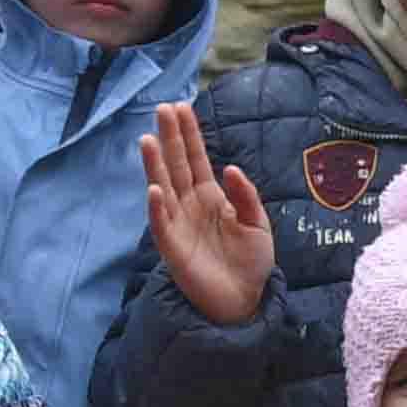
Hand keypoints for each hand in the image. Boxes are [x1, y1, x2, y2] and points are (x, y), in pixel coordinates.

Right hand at [140, 103, 273, 324]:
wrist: (244, 299)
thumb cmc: (250, 262)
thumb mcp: (258, 224)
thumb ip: (246, 196)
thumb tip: (230, 168)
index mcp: (211, 196)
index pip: (196, 158)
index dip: (189, 134)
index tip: (181, 107)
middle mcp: (190, 204)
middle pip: (176, 165)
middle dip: (170, 138)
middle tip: (163, 109)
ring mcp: (178, 223)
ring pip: (163, 188)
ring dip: (155, 165)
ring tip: (149, 139)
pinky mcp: (172, 247)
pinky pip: (162, 224)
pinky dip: (157, 208)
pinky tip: (154, 189)